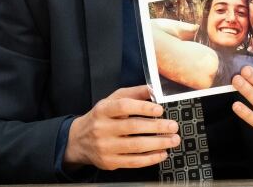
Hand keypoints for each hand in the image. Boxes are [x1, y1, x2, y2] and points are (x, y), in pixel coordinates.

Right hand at [64, 85, 180, 169]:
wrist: (79, 140)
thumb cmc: (101, 117)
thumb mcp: (112, 100)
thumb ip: (133, 93)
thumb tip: (153, 89)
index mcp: (103, 110)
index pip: (124, 107)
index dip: (143, 108)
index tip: (160, 109)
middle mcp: (102, 128)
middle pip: (133, 127)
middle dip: (157, 127)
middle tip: (173, 126)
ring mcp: (105, 147)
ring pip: (135, 146)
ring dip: (158, 143)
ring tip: (173, 139)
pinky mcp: (110, 162)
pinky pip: (134, 162)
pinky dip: (150, 158)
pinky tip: (162, 153)